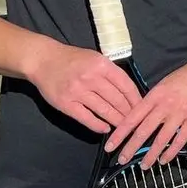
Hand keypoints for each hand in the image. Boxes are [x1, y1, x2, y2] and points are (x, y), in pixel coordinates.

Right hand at [26, 41, 141, 135]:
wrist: (44, 60)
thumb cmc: (73, 59)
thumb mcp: (96, 58)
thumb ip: (110, 72)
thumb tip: (127, 90)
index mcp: (102, 65)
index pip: (125, 85)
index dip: (135, 98)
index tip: (142, 108)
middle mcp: (91, 78)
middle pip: (116, 99)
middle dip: (128, 112)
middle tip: (136, 122)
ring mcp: (78, 92)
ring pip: (103, 110)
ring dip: (116, 120)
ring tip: (124, 127)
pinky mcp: (65, 103)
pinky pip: (86, 117)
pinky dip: (97, 125)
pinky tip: (105, 129)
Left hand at [103, 44, 186, 167]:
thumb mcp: (166, 83)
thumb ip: (153, 100)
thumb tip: (140, 116)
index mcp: (156, 94)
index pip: (133, 117)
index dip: (120, 133)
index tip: (110, 146)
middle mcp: (166, 104)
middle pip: (144, 130)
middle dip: (131, 148)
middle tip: (121, 160)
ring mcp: (182, 112)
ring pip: (162, 138)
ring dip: (151, 154)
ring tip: (143, 165)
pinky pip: (181, 138)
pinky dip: (171, 151)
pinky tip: (164, 159)